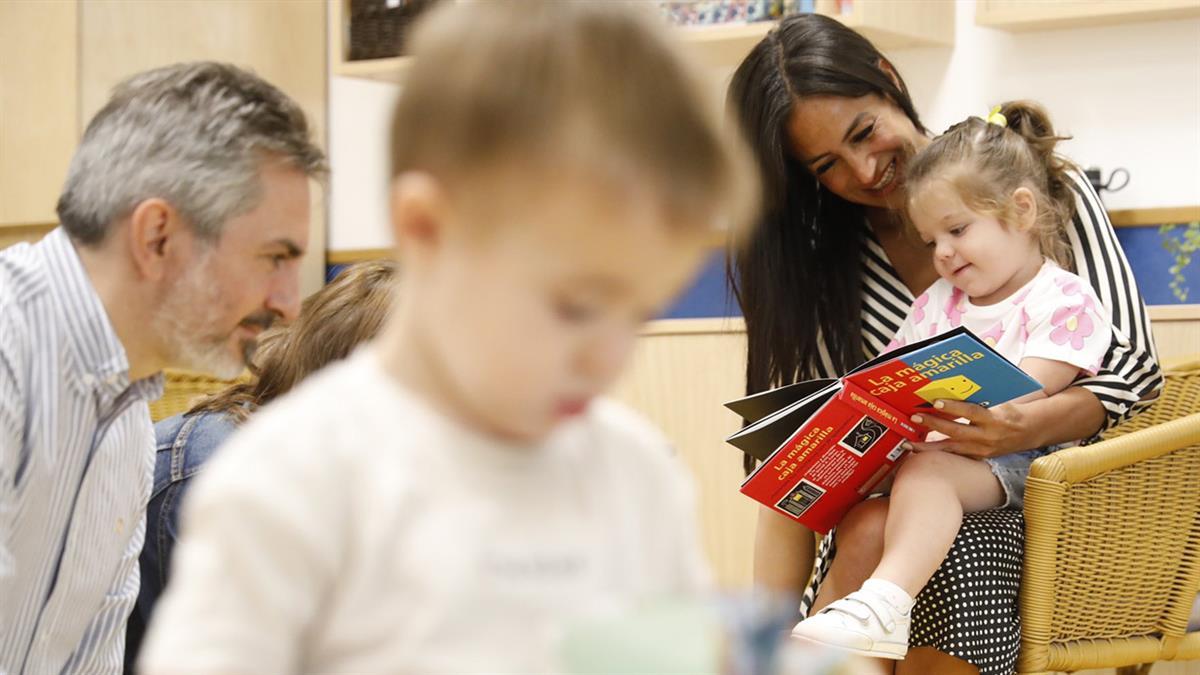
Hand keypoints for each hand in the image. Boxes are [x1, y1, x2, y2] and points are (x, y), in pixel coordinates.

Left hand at [905, 399, 1032, 458]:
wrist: (1029, 432)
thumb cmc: (1009, 411)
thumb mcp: (998, 402)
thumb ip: (977, 400)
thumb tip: (951, 389)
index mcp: (993, 419)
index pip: (971, 412)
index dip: (954, 407)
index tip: (936, 402)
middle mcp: (987, 437)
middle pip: (956, 432)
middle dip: (934, 425)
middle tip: (915, 417)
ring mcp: (982, 450)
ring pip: (952, 449)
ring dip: (929, 447)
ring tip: (909, 443)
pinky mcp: (978, 458)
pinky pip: (955, 455)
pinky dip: (938, 453)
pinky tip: (921, 451)